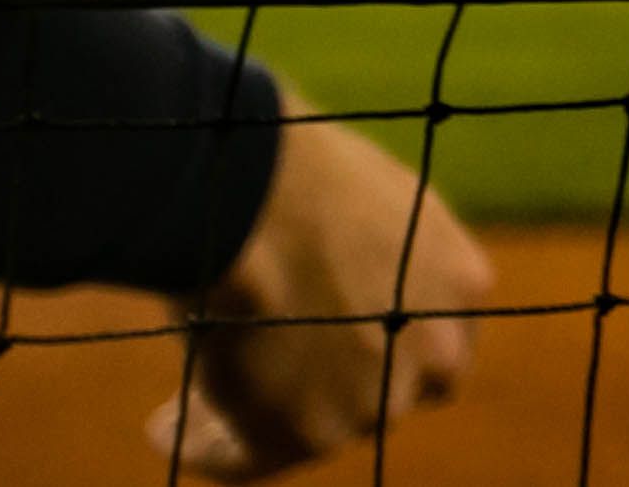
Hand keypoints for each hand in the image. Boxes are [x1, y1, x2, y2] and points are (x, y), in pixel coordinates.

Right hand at [149, 105, 490, 479]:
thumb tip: (338, 283)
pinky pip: (250, 459)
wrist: (257, 195)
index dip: (379, 350)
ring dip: (258, 418)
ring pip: (313, 429)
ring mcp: (376, 399)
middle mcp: (436, 351)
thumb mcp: (370, 202)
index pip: (435, 341)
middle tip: (266, 384)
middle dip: (326, 391)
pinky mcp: (307, 434)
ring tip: (194, 405)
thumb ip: (378, 259)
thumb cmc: (294, 170)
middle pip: (381, 393)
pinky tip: (167, 431)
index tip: (327, 350)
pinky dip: (208, 449)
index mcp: (461, 282)